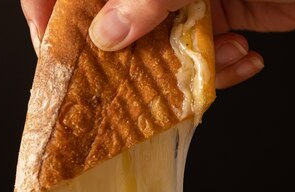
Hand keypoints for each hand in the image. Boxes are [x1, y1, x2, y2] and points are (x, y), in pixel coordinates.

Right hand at [20, 0, 264, 88]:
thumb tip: (106, 33)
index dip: (51, 8)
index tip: (50, 45)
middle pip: (114, 20)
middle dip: (128, 57)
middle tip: (136, 80)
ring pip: (158, 49)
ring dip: (187, 67)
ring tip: (222, 54)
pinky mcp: (214, 19)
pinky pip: (197, 58)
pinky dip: (219, 68)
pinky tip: (244, 53)